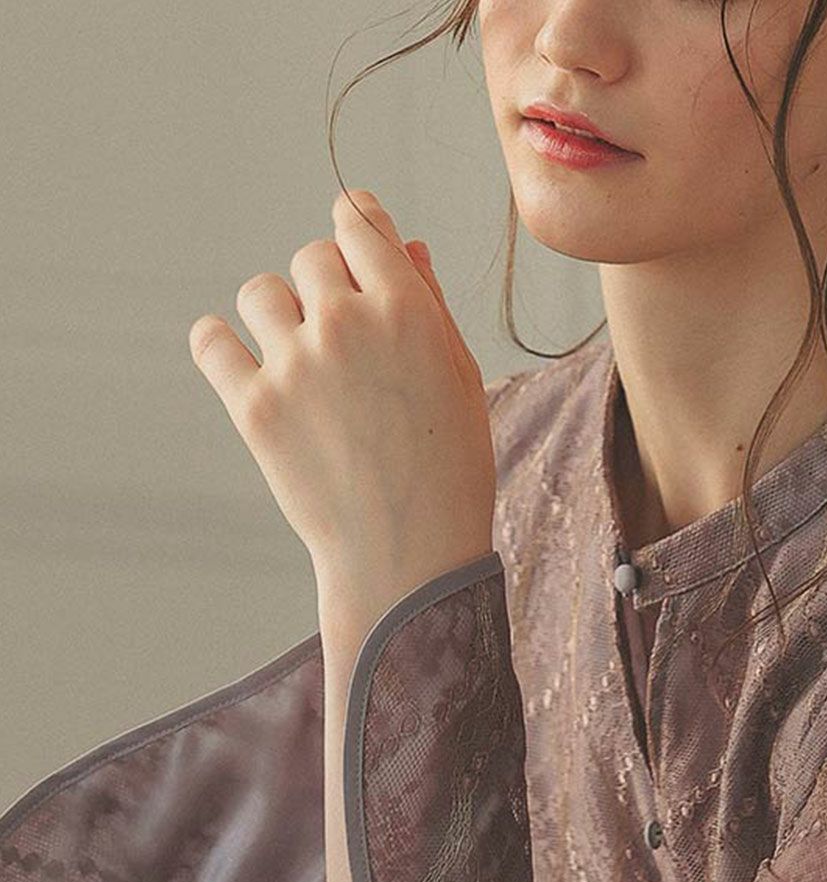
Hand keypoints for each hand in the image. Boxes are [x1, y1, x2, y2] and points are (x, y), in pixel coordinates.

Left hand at [187, 187, 495, 601]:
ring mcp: (296, 365)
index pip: (359, 221)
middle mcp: (347, 325)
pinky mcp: (254, 408)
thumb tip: (401, 244)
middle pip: (311, 257)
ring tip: (299, 362)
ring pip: (261, 292)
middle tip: (341, 341)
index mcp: (406, 310)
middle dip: (325, 287)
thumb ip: (430, 306)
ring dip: (276, 315)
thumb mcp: (461, 382)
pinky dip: (219, 344)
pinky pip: (211, 341)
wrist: (409, 560)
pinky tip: (239, 362)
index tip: (351, 246)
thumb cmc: (448, 474)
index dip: (355, 226)